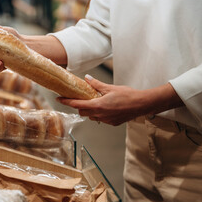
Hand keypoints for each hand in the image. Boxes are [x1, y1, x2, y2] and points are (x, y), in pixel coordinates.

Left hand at [57, 75, 183, 125]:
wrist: (142, 104)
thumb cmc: (128, 95)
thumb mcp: (110, 87)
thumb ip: (96, 84)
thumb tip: (86, 78)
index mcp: (98, 106)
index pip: (77, 105)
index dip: (66, 102)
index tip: (59, 99)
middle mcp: (100, 115)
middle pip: (82, 112)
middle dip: (79, 106)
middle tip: (80, 98)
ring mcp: (106, 121)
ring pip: (91, 116)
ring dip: (90, 110)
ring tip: (95, 101)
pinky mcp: (112, 123)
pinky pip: (100, 119)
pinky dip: (99, 113)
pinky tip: (105, 107)